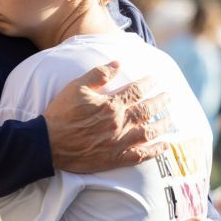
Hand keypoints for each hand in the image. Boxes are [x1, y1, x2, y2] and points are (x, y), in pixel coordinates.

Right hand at [44, 61, 171, 172]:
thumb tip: (118, 62)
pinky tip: (165, 146)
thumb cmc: (61, 113)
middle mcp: (120, 123)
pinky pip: (141, 155)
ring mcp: (120, 142)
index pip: (137, 90)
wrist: (48, 143)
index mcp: (112, 105)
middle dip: (160, 102)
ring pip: (149, 132)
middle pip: (147, 110)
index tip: (157, 79)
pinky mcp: (116, 158)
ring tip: (171, 119)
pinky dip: (155, 151)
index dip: (149, 83)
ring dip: (163, 125)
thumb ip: (99, 74)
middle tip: (169, 97)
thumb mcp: (77, 86)